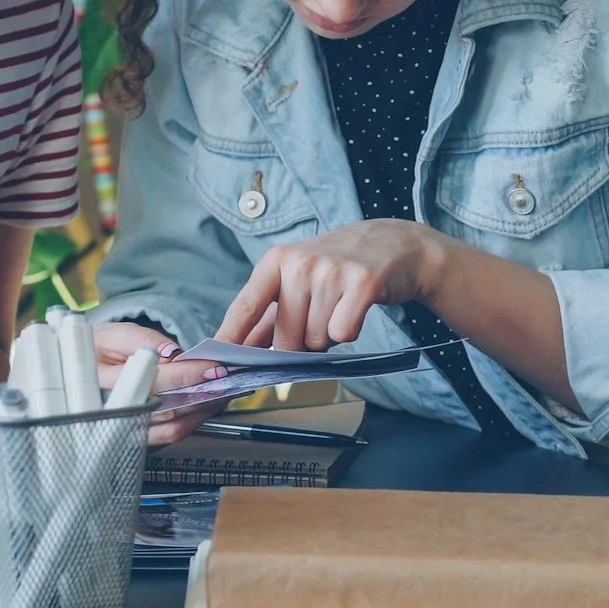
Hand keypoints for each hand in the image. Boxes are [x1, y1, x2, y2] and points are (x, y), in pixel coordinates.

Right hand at [91, 321, 224, 446]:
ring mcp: (124, 432)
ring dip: (205, 411)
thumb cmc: (95, 349)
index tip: (214, 366)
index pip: (152, 381)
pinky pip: (170, 437)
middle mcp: (111, 414)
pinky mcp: (135, 441)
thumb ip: (142, 340)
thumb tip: (172, 353)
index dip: (186, 375)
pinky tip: (209, 404)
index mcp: (100, 383)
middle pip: (167, 410)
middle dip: (204, 395)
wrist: (75, 373)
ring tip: (226, 390)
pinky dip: (194, 421)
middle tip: (230, 380)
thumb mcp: (113, 334)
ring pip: (173, 429)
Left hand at [216, 219, 451, 351]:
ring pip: (316, 340)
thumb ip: (270, 315)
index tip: (213, 363)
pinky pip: (343, 334)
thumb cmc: (339, 266)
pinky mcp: (362, 283)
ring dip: (328, 336)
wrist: (396, 244)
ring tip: (340, 306)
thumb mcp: (298, 278)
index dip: (229, 339)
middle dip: (300, 344)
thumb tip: (240, 351)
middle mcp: (300, 263)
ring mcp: (331, 272)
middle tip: (320, 316)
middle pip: (285, 338)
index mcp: (276, 261)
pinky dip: (350, 331)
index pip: (245, 307)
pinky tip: (356, 309)